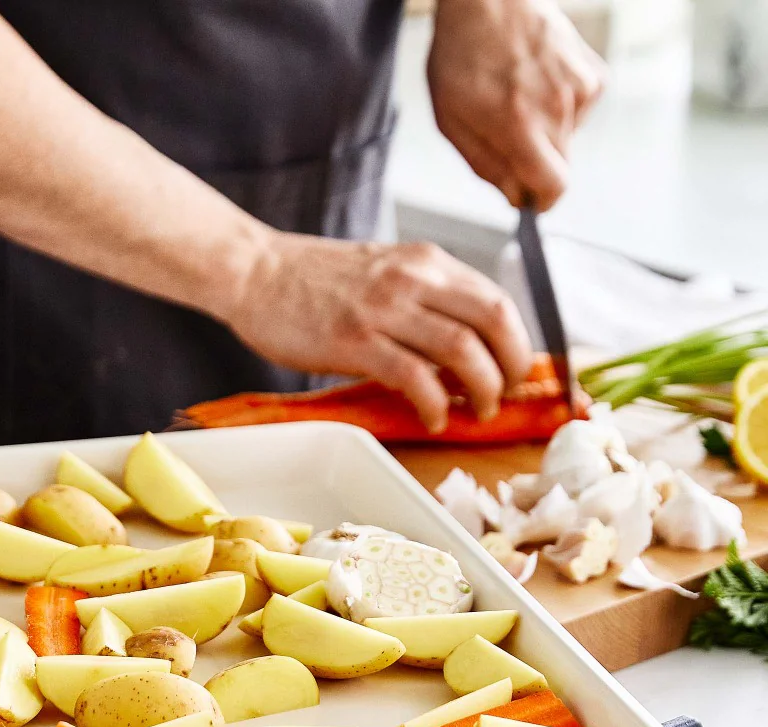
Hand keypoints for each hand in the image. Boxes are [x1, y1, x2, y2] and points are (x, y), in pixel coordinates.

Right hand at [226, 234, 531, 432]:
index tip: (515, 372)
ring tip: (477, 411)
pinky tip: (432, 418)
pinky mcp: (354, 341)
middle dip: (512, 366)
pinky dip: (434, 404)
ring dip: (482, 388)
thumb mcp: (381, 272)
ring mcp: (384, 310)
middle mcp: (413, 279)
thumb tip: (459, 344)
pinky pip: (414, 377)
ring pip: (462, 349)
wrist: (254, 272)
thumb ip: (421, 298)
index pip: (497, 299)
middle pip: (494, 320)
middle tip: (504, 396)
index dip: (518, 342)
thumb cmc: (310, 280)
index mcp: (425, 262)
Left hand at [428, 0, 605, 210]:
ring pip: (568, 140)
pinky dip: (560, 109)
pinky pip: (580, 113)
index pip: (553, 186)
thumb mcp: (452, 121)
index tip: (529, 200)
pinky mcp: (592, 73)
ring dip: (544, 133)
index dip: (541, 201)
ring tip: (517, 99)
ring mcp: (580, 88)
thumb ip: (486, 165)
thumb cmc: (462, 56)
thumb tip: (516, 196)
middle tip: (506, 138)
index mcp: (520, 124)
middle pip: (559, 167)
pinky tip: (537, 84)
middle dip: (535, 165)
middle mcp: (557, 108)